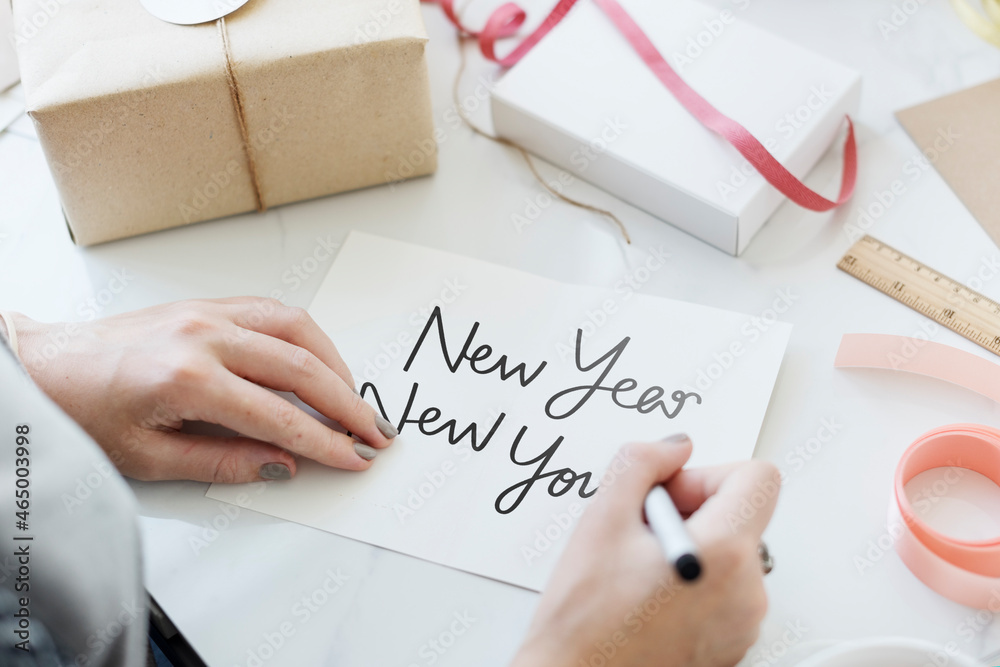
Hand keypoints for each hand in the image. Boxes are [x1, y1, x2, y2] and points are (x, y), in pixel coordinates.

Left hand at [9, 298, 397, 482]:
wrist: (46, 366)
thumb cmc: (84, 410)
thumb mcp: (148, 458)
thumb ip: (222, 462)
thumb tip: (280, 464)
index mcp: (188, 378)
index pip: (278, 416)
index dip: (324, 442)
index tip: (353, 458)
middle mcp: (204, 336)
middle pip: (301, 367)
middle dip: (347, 403)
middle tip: (373, 431)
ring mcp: (208, 312)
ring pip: (296, 329)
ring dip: (334, 364)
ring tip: (353, 397)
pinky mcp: (207, 303)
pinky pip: (273, 311)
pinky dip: (306, 337)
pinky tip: (318, 360)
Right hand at [511, 436, 778, 666]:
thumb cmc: (585, 621)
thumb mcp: (601, 518)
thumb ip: (641, 462)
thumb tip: (674, 448)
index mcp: (725, 554)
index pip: (758, 478)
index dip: (709, 474)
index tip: (671, 494)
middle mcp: (747, 592)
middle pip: (740, 515)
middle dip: (692, 511)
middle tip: (640, 533)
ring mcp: (743, 624)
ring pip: (731, 553)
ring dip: (691, 546)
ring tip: (639, 570)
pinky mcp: (732, 645)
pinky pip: (726, 590)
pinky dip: (694, 581)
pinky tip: (649, 595)